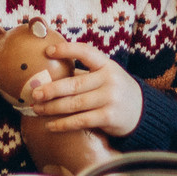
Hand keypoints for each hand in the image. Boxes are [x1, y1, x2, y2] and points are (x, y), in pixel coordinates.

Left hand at [26, 40, 143, 137]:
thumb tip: (48, 72)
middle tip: (34, 92)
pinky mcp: (109, 117)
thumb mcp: (106, 76)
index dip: (67, 50)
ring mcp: (110, 99)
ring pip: (75, 104)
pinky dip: (63, 124)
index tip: (47, 51)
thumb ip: (83, 74)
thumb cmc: (114, 91)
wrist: (142, 112)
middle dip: (51, 89)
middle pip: (75, 84)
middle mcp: (110, 80)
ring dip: (52, 107)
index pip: (86, 52)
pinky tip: (50, 126)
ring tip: (37, 109)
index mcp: (107, 65)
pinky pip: (81, 121)